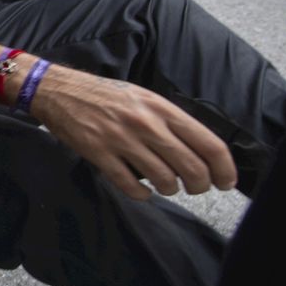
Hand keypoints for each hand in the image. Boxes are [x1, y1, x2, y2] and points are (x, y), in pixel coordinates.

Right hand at [31, 65, 237, 199]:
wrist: (59, 91)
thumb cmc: (105, 96)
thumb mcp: (144, 98)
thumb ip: (170, 121)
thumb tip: (199, 151)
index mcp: (161, 108)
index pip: (208, 144)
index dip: (225, 169)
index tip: (226, 182)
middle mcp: (146, 124)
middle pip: (191, 168)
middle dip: (200, 185)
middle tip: (195, 188)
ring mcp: (122, 140)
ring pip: (164, 180)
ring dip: (170, 189)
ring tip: (165, 185)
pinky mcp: (99, 154)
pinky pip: (131, 186)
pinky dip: (142, 194)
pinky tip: (140, 189)